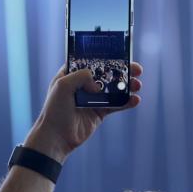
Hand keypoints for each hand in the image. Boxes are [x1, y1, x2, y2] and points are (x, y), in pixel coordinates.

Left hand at [23, 62, 142, 161]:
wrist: (56, 137)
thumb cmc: (54, 110)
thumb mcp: (62, 85)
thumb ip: (81, 76)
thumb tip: (98, 85)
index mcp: (72, 74)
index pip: (93, 61)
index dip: (108, 57)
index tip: (122, 54)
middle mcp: (84, 84)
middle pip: (108, 73)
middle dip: (124, 70)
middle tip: (137, 69)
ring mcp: (93, 99)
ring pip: (115, 89)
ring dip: (128, 86)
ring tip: (137, 85)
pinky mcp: (100, 112)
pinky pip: (116, 105)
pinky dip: (127, 102)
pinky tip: (135, 100)